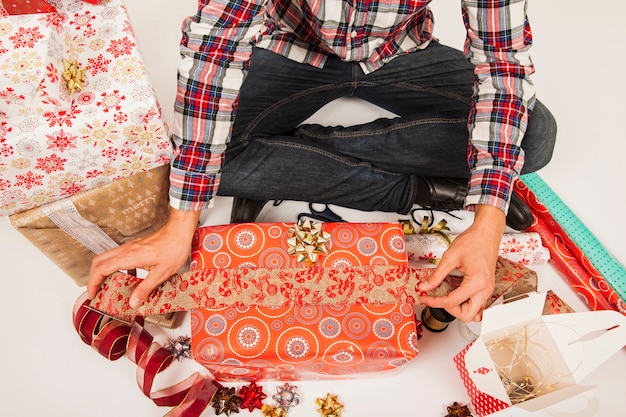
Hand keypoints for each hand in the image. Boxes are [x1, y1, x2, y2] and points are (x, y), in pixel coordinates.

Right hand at [87, 208, 201, 307]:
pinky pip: (120, 257)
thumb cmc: (173, 247)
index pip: (101, 269)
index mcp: (129, 257)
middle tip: (96, 291)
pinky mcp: (136, 246)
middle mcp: (126, 250)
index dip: (93, 283)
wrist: (179, 231)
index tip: (92, 293)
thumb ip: (145, 288)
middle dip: (93, 277)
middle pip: (99, 261)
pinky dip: (118, 268)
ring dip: (104, 272)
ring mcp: (130, 247)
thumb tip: (133, 302)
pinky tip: (129, 277)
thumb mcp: (161, 273)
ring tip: (109, 286)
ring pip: (108, 258)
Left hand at [418, 205, 504, 321]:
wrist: (487, 233)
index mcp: (477, 282)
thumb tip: (425, 286)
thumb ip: (437, 274)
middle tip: (438, 298)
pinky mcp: (487, 287)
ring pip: (475, 313)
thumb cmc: (473, 241)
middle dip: (450, 309)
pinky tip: (456, 291)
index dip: (434, 301)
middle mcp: (485, 289)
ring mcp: (488, 290)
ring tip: (447, 296)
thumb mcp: (450, 257)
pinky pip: (478, 304)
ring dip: (460, 309)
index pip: (452, 301)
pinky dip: (466, 303)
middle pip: (467, 315)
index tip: (425, 296)